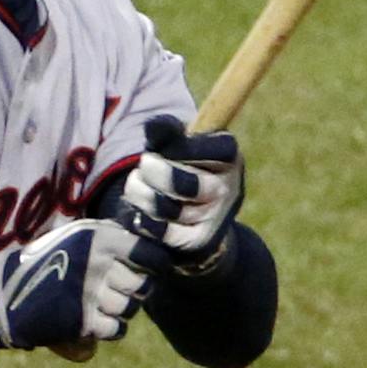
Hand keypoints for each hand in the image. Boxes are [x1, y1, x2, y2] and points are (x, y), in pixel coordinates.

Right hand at [0, 219, 166, 351]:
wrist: (0, 291)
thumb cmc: (38, 260)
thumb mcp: (70, 236)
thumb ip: (105, 238)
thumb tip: (144, 244)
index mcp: (98, 238)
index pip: (149, 252)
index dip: (154, 262)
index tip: (151, 268)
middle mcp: (99, 263)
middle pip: (141, 284)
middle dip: (135, 289)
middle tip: (120, 288)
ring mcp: (91, 294)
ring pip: (130, 308)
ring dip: (122, 309)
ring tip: (104, 304)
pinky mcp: (82, 321)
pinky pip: (116, 330)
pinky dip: (111, 329)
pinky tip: (98, 321)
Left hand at [118, 115, 244, 274]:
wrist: (201, 218)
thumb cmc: (185, 169)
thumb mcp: (180, 145)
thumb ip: (168, 132)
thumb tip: (152, 125)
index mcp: (230, 156)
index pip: (196, 146)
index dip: (172, 147)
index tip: (162, 146)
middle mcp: (228, 188)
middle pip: (180, 182)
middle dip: (150, 170)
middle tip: (145, 164)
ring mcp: (215, 218)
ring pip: (164, 207)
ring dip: (139, 193)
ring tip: (137, 185)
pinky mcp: (198, 242)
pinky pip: (160, 231)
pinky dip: (141, 219)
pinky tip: (138, 210)